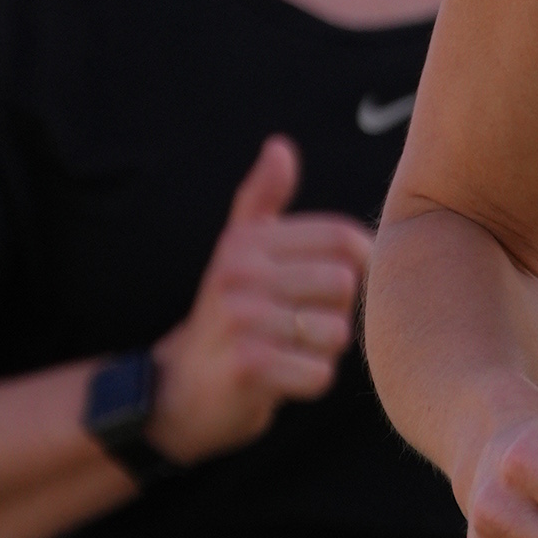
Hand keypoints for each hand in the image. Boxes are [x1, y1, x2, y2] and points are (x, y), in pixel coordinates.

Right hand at [146, 139, 375, 460]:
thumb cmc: (227, 317)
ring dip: (322, 352)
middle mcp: (240, 271)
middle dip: (335, 315)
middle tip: (298, 327)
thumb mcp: (238, 252)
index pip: (343, 239)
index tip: (332, 290)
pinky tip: (279, 378)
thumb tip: (279, 147)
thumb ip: (261, 200)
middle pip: (345, 286)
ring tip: (285, 351)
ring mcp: (241, 317)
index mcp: (248, 240)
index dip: (359, 267)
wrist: (177, 390)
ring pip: (336, 333)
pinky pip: (319, 373)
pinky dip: (308, 382)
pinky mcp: (248, 365)